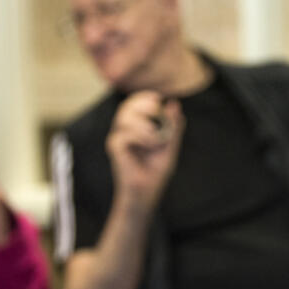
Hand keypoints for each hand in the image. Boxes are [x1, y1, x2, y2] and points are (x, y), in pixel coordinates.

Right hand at [107, 91, 184, 211]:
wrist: (147, 191)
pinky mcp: (114, 146)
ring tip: (156, 138)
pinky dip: (139, 136)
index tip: (157, 98)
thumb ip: (173, 126)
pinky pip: (124, 133)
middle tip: (156, 109)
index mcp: (136, 128)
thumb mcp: (170, 146)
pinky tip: (149, 146)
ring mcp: (118, 138)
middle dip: (142, 104)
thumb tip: (174, 103)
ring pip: (125, 117)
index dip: (144, 97)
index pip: (135, 104)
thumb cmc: (156, 171)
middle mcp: (125, 131)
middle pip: (127, 106)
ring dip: (144, 124)